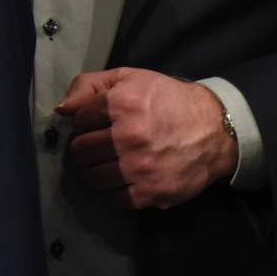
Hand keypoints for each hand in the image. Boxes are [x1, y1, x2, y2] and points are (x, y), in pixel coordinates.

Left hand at [55, 68, 238, 209]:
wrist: (215, 130)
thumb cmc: (168, 100)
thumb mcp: (129, 77)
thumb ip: (88, 85)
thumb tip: (61, 109)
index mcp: (121, 104)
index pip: (78, 120)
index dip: (85, 121)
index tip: (97, 123)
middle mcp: (128, 137)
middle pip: (81, 151)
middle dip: (86, 146)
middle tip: (100, 144)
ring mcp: (139, 168)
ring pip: (92, 177)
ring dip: (94, 170)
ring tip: (107, 161)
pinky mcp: (151, 193)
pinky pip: (114, 198)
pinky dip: (112, 190)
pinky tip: (121, 177)